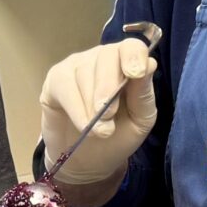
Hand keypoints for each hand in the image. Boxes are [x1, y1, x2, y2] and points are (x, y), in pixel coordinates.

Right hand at [38, 38, 156, 187]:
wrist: (87, 159)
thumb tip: (150, 63)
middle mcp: (102, 58)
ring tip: (99, 130)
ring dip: (93, 107)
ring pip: (85, 73)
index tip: (135, 74)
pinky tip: (83, 125)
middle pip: (107, 56)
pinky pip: (65, 85)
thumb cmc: (118, 136)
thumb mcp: (139, 120)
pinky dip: (76, 108)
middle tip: (109, 118)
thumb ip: (144, 94)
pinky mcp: (56, 78)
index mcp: (127, 64)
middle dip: (109, 89)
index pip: (132, 47)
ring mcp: (77, 65)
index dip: (134, 56)